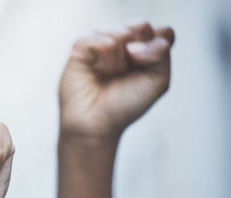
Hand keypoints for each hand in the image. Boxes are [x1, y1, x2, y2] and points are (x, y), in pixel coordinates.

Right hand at [60, 22, 174, 138]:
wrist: (96, 124)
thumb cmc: (125, 105)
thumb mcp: (158, 81)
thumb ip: (161, 52)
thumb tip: (132, 44)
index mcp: (144, 48)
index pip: (164, 32)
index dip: (159, 49)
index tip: (147, 70)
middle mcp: (123, 41)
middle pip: (142, 26)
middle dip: (139, 52)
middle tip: (126, 73)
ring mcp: (101, 41)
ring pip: (121, 31)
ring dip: (119, 60)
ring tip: (109, 74)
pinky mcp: (81, 46)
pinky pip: (99, 38)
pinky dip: (103, 58)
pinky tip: (97, 70)